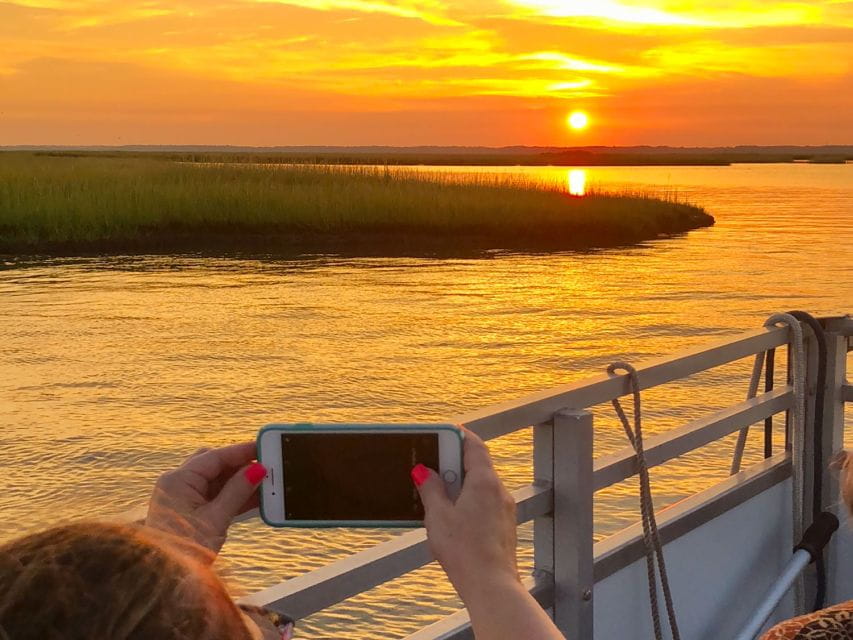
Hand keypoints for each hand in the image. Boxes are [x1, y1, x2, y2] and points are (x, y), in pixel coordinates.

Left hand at [145, 442, 265, 555]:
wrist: (164, 579)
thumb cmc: (185, 549)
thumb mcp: (216, 518)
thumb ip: (238, 491)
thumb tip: (257, 470)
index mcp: (178, 480)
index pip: (214, 456)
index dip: (241, 451)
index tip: (263, 448)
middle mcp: (178, 484)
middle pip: (214, 464)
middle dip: (240, 465)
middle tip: (265, 465)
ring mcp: (183, 498)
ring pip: (216, 481)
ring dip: (239, 482)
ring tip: (264, 483)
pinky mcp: (189, 512)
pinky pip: (215, 496)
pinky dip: (232, 496)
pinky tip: (254, 498)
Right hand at [412, 428, 518, 602]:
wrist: (491, 585)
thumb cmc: (464, 550)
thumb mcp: (438, 516)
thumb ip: (431, 489)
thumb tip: (424, 471)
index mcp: (484, 481)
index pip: (474, 446)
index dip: (458, 436)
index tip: (443, 432)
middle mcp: (499, 490)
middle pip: (477, 465)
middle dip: (454, 463)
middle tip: (432, 464)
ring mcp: (503, 509)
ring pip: (480, 486)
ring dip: (460, 484)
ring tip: (437, 494)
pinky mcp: (503, 526)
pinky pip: (485, 503)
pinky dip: (469, 501)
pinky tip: (452, 517)